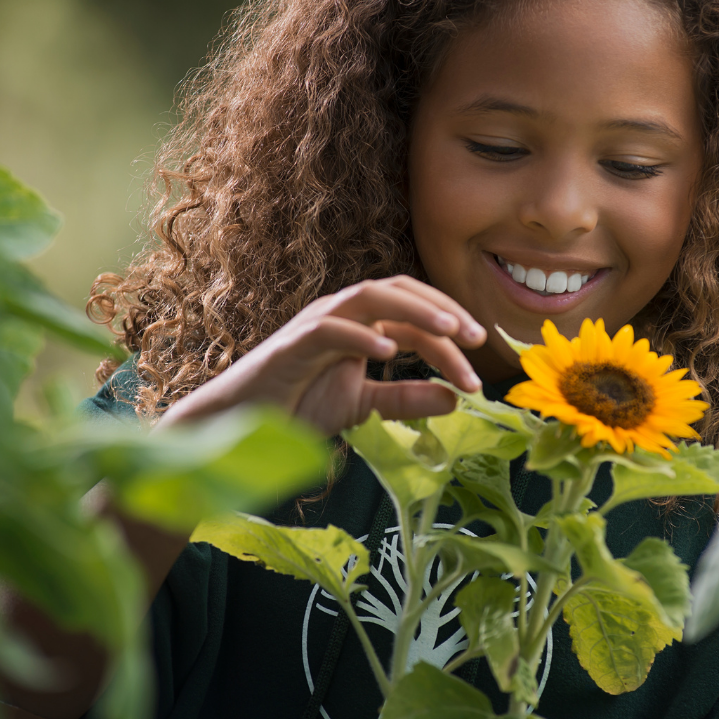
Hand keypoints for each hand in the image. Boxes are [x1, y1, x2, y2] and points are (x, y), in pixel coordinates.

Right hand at [157, 276, 486, 435]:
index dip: (450, 341)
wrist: (241, 427)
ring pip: (370, 296)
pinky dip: (361, 335)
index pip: (415, 320)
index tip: (478, 372)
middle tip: (478, 338)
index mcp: (361, 324)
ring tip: (449, 330)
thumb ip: (405, 400)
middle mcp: (342, 313)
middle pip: (400, 292)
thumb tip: (455, 399)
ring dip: (414, 309)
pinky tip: (389, 351)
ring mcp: (317, 322)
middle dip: (443, 310)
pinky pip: (330, 329)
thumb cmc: (297, 407)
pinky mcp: (293, 343)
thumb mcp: (364, 406)